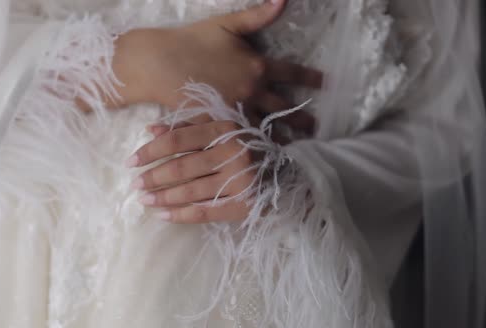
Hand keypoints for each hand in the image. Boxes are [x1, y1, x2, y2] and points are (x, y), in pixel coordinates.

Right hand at [111, 0, 320, 129]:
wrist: (160, 63)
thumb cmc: (193, 40)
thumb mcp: (228, 24)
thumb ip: (259, 15)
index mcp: (257, 66)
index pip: (292, 73)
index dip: (310, 78)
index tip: (325, 83)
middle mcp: (251, 91)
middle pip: (283, 107)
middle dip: (302, 118)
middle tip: (316, 128)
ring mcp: (235, 110)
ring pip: (265, 127)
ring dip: (282, 137)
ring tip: (295, 146)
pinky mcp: (218, 123)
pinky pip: (241, 138)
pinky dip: (253, 147)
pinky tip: (261, 154)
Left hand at [127, 121, 259, 223]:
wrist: (289, 171)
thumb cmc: (248, 145)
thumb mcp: (222, 128)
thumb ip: (188, 127)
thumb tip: (150, 129)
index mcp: (225, 130)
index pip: (178, 140)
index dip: (151, 150)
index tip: (131, 161)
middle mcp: (232, 154)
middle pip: (181, 167)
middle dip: (153, 177)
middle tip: (135, 184)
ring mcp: (239, 181)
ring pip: (190, 191)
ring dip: (162, 197)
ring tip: (144, 199)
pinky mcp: (243, 204)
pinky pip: (204, 212)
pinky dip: (180, 215)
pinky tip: (163, 215)